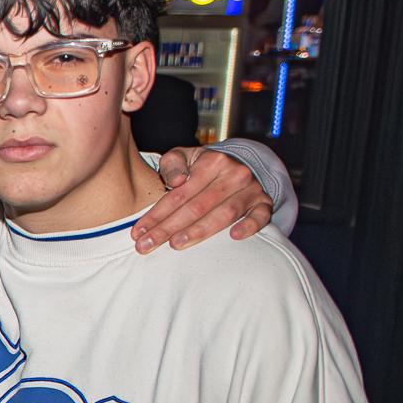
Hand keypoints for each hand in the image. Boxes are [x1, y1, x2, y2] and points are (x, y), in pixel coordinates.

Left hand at [133, 148, 273, 252]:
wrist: (235, 166)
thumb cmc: (200, 167)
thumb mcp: (182, 157)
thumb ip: (172, 165)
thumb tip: (177, 181)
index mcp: (212, 161)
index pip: (179, 194)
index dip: (157, 214)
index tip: (138, 232)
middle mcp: (234, 174)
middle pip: (197, 207)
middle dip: (168, 228)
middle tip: (147, 245)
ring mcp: (251, 189)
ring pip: (223, 214)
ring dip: (199, 231)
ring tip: (176, 244)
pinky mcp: (263, 203)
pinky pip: (260, 216)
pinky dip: (249, 226)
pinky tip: (234, 237)